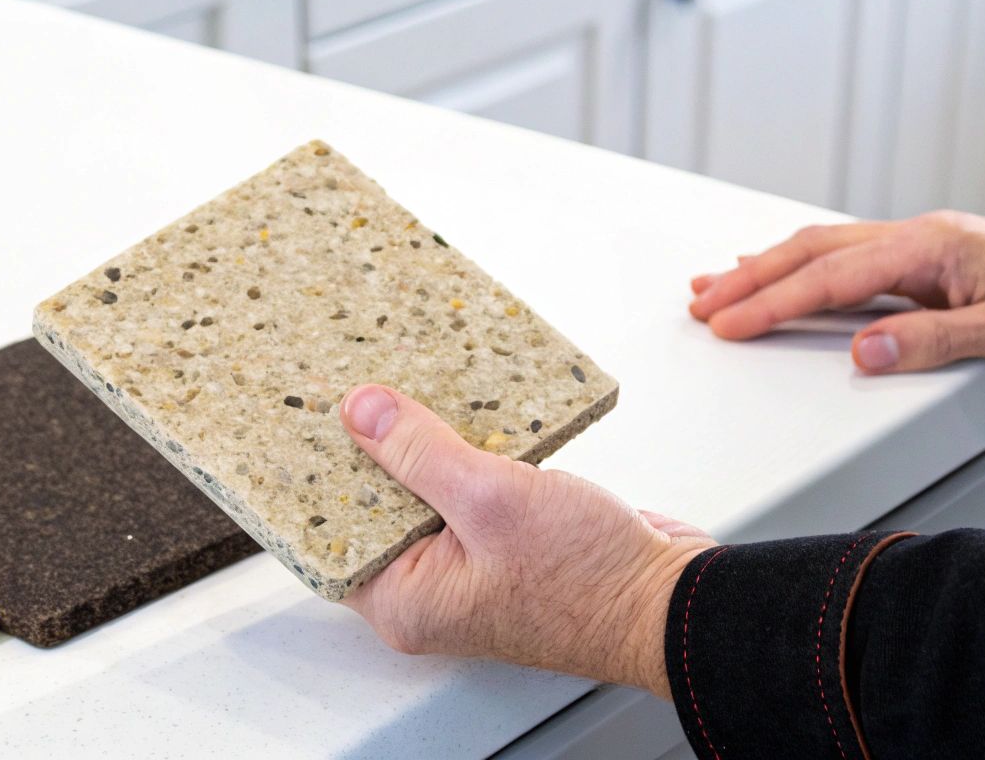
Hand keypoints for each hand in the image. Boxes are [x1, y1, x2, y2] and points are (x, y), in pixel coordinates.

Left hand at [337, 385, 712, 697]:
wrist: (674, 600)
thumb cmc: (592, 580)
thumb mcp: (493, 500)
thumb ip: (421, 453)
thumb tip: (361, 412)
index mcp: (407, 600)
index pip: (333, 533)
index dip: (318, 475)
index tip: (310, 416)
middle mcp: (432, 589)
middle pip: (378, 505)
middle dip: (375, 446)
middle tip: (360, 384)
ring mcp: (472, 566)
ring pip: (428, 491)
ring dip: (428, 442)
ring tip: (409, 384)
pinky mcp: (509, 542)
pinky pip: (472, 489)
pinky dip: (471, 451)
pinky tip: (472, 410)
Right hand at [687, 210, 984, 372]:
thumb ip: (932, 342)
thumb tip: (861, 351)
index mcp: (929, 247)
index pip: (831, 277)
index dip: (772, 302)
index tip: (728, 323)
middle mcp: (914, 236)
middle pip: (811, 252)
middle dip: (749, 279)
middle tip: (698, 305)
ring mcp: (915, 243)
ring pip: (821, 248)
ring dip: (765, 267)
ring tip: (715, 286)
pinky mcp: (920, 257)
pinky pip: (843, 255)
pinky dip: (799, 266)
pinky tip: (777, 273)